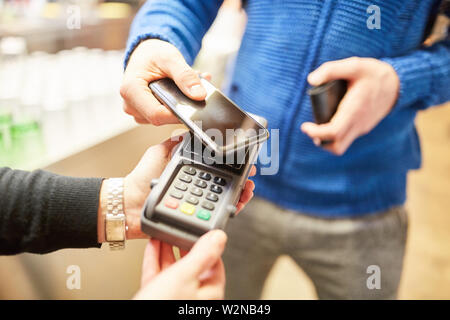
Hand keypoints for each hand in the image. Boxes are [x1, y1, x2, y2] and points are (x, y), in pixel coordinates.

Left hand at [98, 136, 256, 240]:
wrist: (130, 203)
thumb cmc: (140, 179)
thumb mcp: (158, 152)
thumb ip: (173, 143)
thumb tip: (189, 130)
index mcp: (190, 168)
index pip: (216, 164)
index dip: (231, 162)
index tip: (244, 159)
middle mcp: (196, 183)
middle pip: (225, 180)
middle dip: (241, 178)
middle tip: (251, 176)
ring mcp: (197, 198)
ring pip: (225, 195)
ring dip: (240, 192)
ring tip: (248, 189)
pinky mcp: (196, 213)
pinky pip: (217, 210)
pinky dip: (231, 207)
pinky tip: (238, 202)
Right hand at [120, 39, 206, 124]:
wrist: (146, 55)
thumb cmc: (153, 55)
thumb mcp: (170, 58)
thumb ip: (185, 76)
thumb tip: (199, 95)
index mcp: (131, 90)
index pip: (156, 114)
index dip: (178, 114)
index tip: (196, 107)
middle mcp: (131, 105)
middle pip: (162, 118)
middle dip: (182, 107)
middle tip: (197, 90)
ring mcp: (138, 112)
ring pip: (165, 119)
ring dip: (181, 106)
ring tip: (188, 88)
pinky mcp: (146, 115)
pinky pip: (165, 117)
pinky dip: (177, 106)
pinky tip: (183, 93)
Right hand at [134, 230, 226, 299]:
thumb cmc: (164, 306)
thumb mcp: (185, 275)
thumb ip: (203, 254)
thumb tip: (220, 237)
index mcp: (210, 293)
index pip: (215, 263)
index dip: (207, 244)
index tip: (201, 230)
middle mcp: (195, 297)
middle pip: (193, 264)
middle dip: (184, 244)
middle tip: (181, 229)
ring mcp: (176, 298)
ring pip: (174, 268)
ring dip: (168, 249)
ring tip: (165, 233)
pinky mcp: (158, 298)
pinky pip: (159, 274)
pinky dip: (155, 259)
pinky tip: (153, 246)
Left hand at [301, 57, 399, 154]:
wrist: (398, 83)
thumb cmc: (374, 73)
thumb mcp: (355, 65)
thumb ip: (331, 70)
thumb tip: (311, 79)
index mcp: (355, 111)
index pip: (334, 132)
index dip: (317, 133)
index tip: (305, 126)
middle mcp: (359, 123)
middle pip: (337, 146)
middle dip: (320, 141)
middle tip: (309, 128)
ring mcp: (362, 128)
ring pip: (342, 145)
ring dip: (326, 141)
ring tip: (317, 128)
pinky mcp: (363, 127)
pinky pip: (347, 138)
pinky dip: (334, 136)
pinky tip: (328, 122)